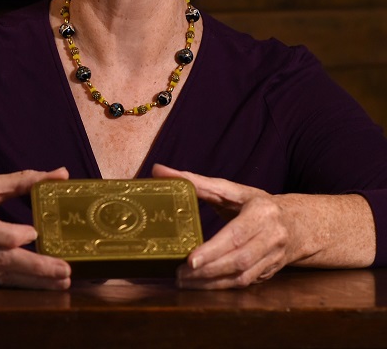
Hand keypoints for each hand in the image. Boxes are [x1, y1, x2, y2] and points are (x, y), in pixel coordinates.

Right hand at [0, 168, 71, 289]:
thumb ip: (21, 181)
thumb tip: (60, 174)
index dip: (10, 235)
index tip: (33, 232)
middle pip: (1, 261)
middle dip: (35, 268)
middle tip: (64, 270)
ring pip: (3, 279)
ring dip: (35, 283)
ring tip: (63, 282)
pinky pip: (0, 285)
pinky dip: (23, 286)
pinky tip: (47, 285)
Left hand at [152, 164, 294, 288]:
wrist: (298, 224)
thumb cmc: (257, 204)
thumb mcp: (231, 190)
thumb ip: (195, 181)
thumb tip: (159, 170)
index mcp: (262, 212)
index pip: (236, 235)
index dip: (214, 250)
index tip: (191, 260)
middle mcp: (272, 237)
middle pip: (239, 259)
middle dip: (208, 270)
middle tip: (180, 274)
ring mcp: (274, 257)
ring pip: (243, 276)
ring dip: (213, 283)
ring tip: (185, 282)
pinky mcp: (271, 272)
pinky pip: (245, 284)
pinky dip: (222, 287)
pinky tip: (202, 286)